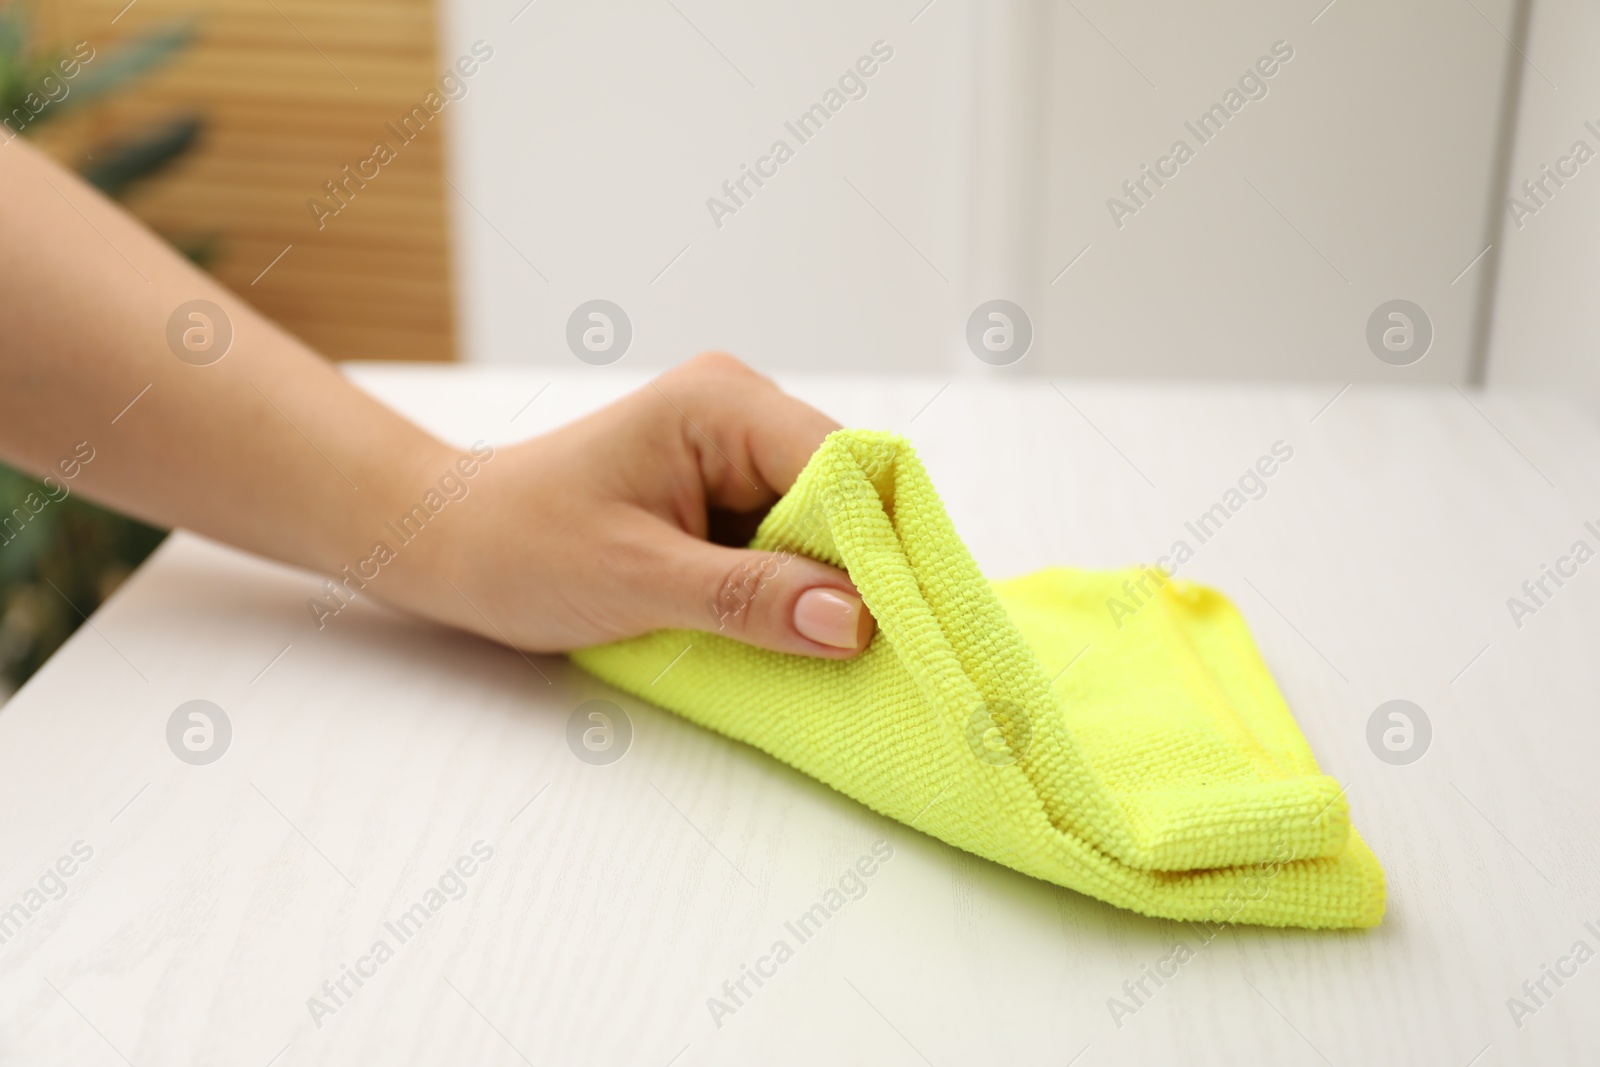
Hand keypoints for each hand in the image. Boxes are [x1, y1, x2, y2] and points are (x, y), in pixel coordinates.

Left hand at [396, 354, 876, 658]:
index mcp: (721, 403)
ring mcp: (737, 449)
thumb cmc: (522, 546)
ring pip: (826, 521)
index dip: (880, 543)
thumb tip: (854, 620)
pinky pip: (791, 537)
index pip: (844, 465)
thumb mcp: (636, 579)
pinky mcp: (728, 490)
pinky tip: (794, 630)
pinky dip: (796, 586)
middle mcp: (740, 410)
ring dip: (826, 583)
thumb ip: (748, 598)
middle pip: (847, 491)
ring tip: (832, 649)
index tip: (901, 625)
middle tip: (875, 650)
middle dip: (858, 568)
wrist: (455, 544)